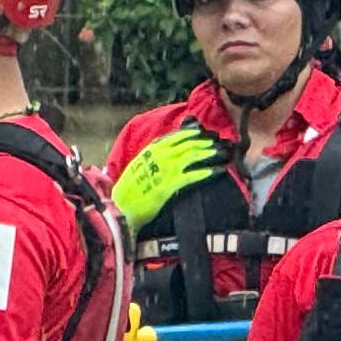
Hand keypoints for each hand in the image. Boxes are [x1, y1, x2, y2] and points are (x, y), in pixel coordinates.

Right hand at [110, 125, 229, 237]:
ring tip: (220, 153)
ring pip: (191, 156)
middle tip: (217, 142)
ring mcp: (164, 170)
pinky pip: (191, 176)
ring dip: (207, 153)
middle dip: (203, 142)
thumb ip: (151, 158)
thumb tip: (163, 153)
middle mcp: (158, 156)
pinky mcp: (169, 185)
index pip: (175, 137)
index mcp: (150, 150)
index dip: (191, 134)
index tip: (202, 133)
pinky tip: (216, 171)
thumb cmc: (128, 191)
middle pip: (187, 144)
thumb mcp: (138, 167)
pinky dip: (205, 172)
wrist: (120, 207)